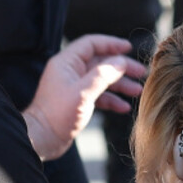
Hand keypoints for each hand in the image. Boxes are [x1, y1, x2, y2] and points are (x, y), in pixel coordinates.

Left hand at [25, 35, 146, 159]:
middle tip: (141, 72)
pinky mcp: (77, 102)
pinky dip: (112, 99)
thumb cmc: (57, 115)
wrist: (42, 139)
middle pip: (100, 62)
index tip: (129, 47)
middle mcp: (70, 72)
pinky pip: (98, 95)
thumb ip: (103, 75)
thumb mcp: (83, 93)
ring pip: (102, 80)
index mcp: (67, 63)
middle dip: (121, 67)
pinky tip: (124, 107)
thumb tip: (121, 62)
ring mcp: (74, 87)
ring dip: (120, 84)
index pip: (91, 44)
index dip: (111, 44)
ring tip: (138, 90)